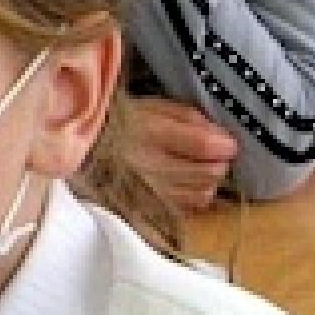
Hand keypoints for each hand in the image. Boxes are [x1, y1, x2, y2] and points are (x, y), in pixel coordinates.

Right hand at [126, 96, 238, 212]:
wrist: (86, 147)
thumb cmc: (123, 121)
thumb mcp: (154, 106)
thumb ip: (190, 118)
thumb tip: (223, 138)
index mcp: (151, 134)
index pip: (203, 145)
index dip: (224, 145)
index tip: (229, 143)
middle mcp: (153, 166)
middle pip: (209, 172)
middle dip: (220, 162)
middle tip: (214, 154)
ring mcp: (153, 191)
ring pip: (204, 192)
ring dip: (209, 180)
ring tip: (198, 167)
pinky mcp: (151, 207)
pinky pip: (190, 206)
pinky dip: (196, 194)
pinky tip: (187, 182)